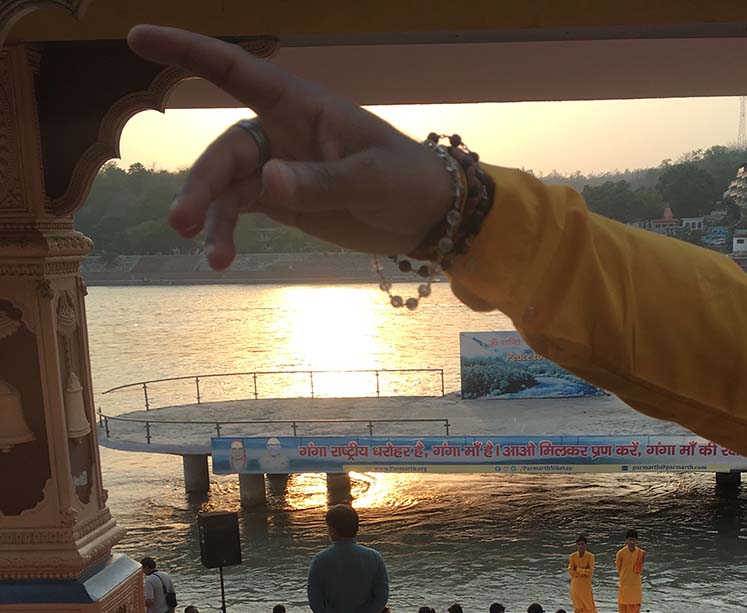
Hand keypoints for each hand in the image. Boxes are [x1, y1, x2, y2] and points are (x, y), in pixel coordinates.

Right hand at [126, 26, 455, 269]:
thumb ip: (321, 181)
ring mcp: (278, 169)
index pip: (236, 71)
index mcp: (301, 106)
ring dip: (211, 218)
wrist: (426, 215)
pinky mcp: (282, 202)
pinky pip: (240, 212)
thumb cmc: (407, 179)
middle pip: (225, 151)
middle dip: (202, 184)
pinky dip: (226, 234)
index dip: (187, 52)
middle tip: (183, 221)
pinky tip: (220, 258)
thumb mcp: (372, 179)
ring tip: (210, 255)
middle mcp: (280, 132)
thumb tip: (267, 182)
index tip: (138, 39)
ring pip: (226, 187)